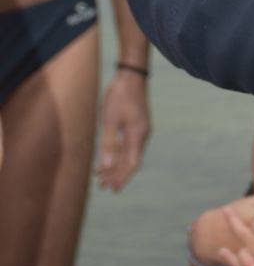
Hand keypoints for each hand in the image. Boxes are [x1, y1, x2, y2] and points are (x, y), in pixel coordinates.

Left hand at [97, 72, 150, 190]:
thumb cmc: (119, 96)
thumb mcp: (110, 120)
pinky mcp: (136, 124)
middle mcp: (142, 134)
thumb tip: (106, 165)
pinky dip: (117, 152)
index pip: (131, 163)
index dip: (122, 177)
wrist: (131, 76)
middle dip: (117, 174)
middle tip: (102, 186)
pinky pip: (127, 144)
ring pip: (128, 153)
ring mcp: (140, 129)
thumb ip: (108, 144)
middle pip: (130, 160)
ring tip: (100, 175)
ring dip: (115, 164)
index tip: (113, 189)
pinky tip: (107, 157)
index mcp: (137, 135)